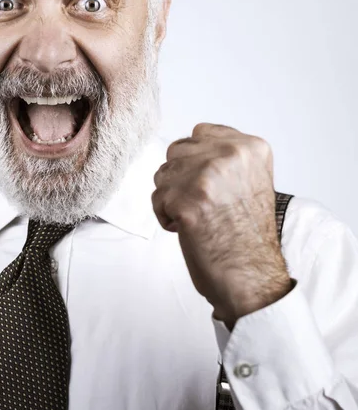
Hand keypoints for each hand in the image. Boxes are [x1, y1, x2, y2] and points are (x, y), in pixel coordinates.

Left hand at [152, 123, 292, 330]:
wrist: (253, 277)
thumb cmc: (249, 235)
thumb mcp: (251, 180)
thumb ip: (225, 158)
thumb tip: (188, 148)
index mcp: (250, 147)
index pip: (200, 133)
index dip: (196, 160)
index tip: (207, 183)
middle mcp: (229, 155)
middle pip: (177, 151)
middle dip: (181, 178)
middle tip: (203, 204)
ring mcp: (206, 176)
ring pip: (163, 174)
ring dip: (172, 197)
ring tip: (198, 217)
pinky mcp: (185, 199)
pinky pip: (157, 199)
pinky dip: (166, 216)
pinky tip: (189, 229)